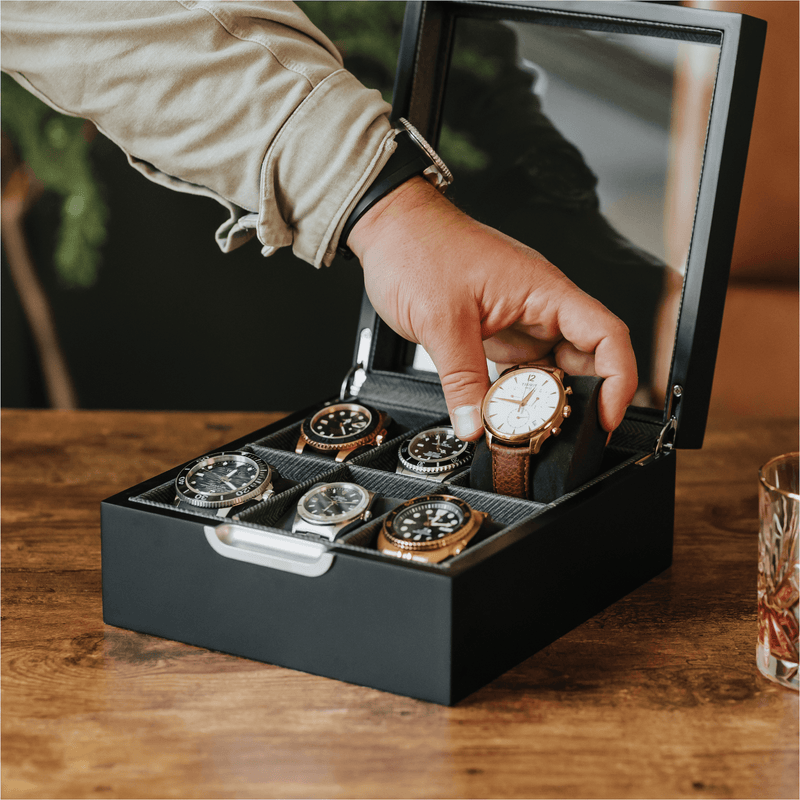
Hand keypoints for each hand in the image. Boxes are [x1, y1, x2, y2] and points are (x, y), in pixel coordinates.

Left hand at [348, 177, 636, 440]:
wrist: (389, 229)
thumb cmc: (418, 248)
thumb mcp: (441, 322)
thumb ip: (462, 380)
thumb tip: (476, 425)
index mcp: (542, 290)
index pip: (607, 334)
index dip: (619, 379)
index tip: (607, 415)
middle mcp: (538, 303)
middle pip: (585, 356)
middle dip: (580, 396)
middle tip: (562, 430)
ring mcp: (518, 316)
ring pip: (550, 365)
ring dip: (544, 397)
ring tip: (531, 426)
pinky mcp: (496, 327)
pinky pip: (520, 364)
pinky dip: (517, 390)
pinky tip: (505, 408)